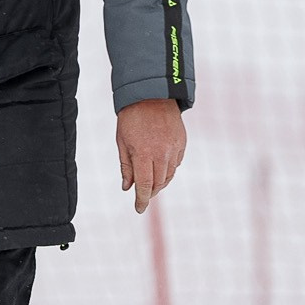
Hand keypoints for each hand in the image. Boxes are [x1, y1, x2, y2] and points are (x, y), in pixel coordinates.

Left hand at [116, 98, 185, 212]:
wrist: (152, 95)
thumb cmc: (131, 118)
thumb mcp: (122, 142)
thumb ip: (126, 166)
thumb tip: (127, 187)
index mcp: (144, 153)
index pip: (145, 185)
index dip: (142, 199)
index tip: (139, 208)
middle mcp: (162, 153)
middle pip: (159, 183)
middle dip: (151, 192)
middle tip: (143, 195)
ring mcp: (174, 148)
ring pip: (169, 175)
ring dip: (160, 183)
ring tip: (151, 183)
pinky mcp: (182, 142)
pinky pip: (176, 163)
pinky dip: (169, 170)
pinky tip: (161, 167)